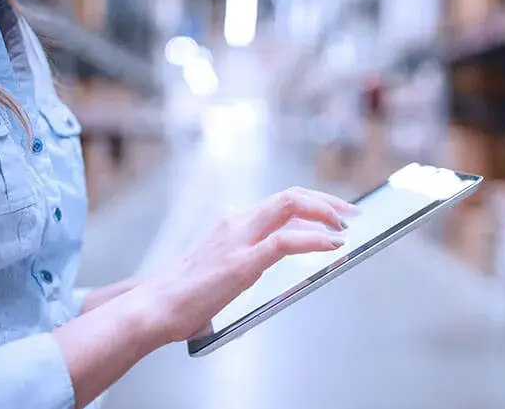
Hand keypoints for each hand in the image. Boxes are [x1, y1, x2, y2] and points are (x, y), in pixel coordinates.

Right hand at [138, 187, 355, 344]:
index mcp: (230, 223)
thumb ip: (249, 260)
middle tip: (351, 213)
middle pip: (290, 195)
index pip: (280, 202)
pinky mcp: (241, 262)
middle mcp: (235, 222)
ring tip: (346, 227)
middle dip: (326, 201)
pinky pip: (286, 241)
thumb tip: (284, 264)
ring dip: (325, 212)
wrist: (153, 308)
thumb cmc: (185, 296)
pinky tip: (332, 245)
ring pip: (290, 205)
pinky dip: (315, 239)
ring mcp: (238, 239)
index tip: (335, 212)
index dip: (313, 203)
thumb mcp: (221, 268)